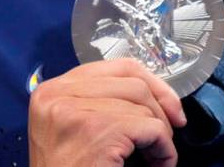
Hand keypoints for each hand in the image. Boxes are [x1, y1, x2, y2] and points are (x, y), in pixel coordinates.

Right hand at [28, 58, 186, 166]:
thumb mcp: (78, 127)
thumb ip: (105, 102)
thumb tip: (159, 94)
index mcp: (52, 90)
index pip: (119, 67)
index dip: (153, 84)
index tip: (170, 107)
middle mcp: (58, 95)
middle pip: (134, 82)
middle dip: (161, 108)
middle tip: (169, 134)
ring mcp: (75, 111)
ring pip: (143, 105)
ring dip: (161, 132)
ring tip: (156, 157)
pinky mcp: (96, 131)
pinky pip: (151, 128)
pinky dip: (164, 148)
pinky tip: (159, 164)